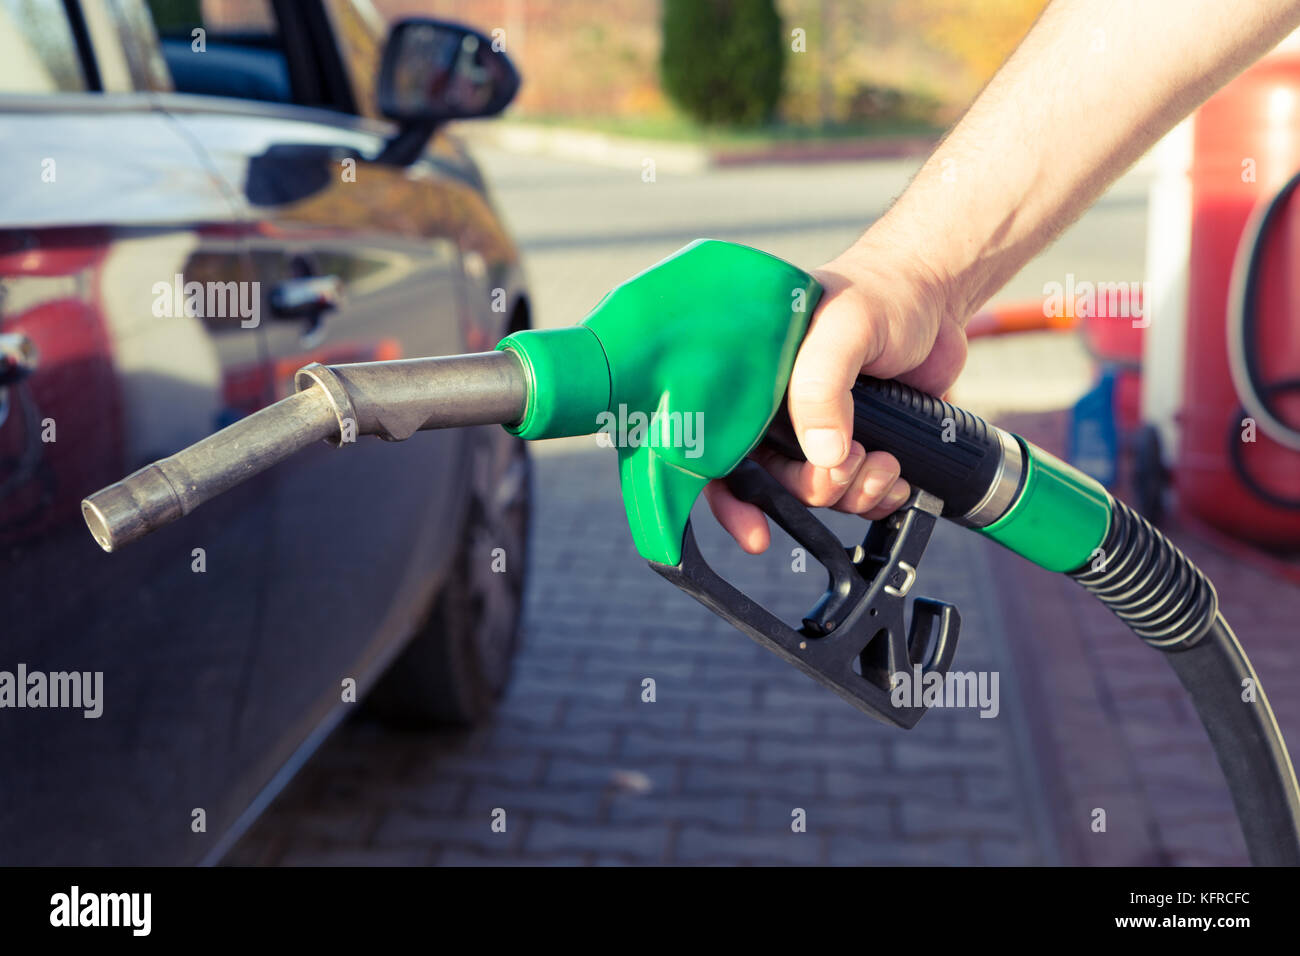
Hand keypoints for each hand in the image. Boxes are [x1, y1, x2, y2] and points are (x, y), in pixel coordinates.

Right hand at [704, 234, 967, 552]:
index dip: (730, 499)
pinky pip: (855, 492)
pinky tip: (898, 477)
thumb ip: (823, 386)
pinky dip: (878, 496)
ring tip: (885, 463)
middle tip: (853, 461)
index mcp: (752, 382)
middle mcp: (777, 410)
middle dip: (816, 488)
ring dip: (853, 493)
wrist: (937, 293)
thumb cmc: (881, 292)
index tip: (756, 532)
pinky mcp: (857, 441)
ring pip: (819, 493)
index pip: (716, 450)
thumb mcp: (845, 328)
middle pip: (774, 483)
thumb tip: (823, 457)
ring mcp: (818, 429)